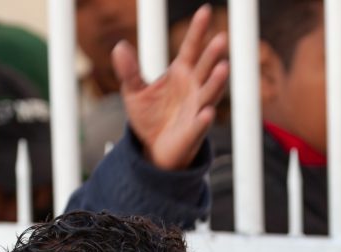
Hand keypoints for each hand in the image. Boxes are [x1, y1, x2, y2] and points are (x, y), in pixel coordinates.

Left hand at [114, 3, 229, 170]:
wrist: (154, 149)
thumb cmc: (150, 117)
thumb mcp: (134, 91)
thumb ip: (129, 70)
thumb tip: (119, 47)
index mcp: (181, 73)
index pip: (192, 48)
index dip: (198, 30)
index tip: (204, 11)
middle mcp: (194, 88)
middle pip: (205, 67)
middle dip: (213, 54)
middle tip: (221, 38)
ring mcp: (196, 109)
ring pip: (209, 93)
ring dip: (216, 82)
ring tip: (222, 68)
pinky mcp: (192, 132)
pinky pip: (199, 125)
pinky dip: (203, 119)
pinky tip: (206, 112)